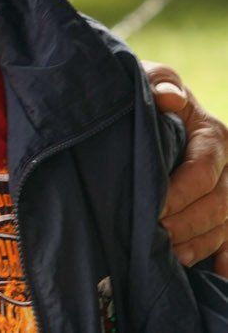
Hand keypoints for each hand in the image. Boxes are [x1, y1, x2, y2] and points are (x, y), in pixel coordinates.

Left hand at [145, 61, 227, 275]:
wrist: (138, 108)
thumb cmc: (140, 93)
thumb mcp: (145, 79)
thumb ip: (158, 82)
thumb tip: (169, 96)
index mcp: (212, 134)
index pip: (204, 171)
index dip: (180, 194)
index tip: (152, 209)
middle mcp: (227, 165)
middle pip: (218, 204)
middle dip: (186, 224)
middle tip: (153, 238)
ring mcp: (227, 190)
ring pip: (224, 226)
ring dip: (198, 245)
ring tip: (167, 257)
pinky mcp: (219, 211)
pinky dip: (224, 260)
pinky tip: (214, 276)